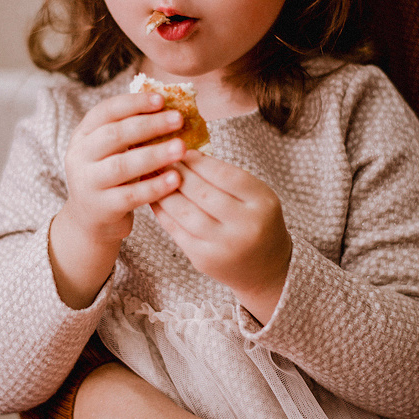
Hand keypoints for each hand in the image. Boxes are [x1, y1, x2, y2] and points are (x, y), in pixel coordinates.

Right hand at [49, 91, 185, 307]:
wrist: (89, 220)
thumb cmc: (110, 177)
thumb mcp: (111, 150)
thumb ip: (131, 130)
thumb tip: (171, 106)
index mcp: (83, 135)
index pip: (105, 111)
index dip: (133, 103)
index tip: (162, 99)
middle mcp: (80, 157)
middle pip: (114, 135)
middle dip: (149, 125)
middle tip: (178, 119)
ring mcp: (88, 183)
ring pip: (121, 166)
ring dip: (154, 154)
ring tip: (182, 147)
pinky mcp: (101, 208)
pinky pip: (130, 195)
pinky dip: (154, 186)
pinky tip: (176, 178)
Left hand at [151, 149, 291, 322]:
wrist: (264, 267)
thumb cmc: (256, 221)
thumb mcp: (256, 195)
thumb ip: (227, 177)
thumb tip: (185, 154)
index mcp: (262, 203)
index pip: (225, 175)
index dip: (199, 161)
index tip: (183, 151)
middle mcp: (245, 226)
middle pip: (202, 193)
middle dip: (178, 173)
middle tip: (162, 159)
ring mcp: (223, 246)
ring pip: (184, 211)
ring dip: (164, 190)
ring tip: (154, 175)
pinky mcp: (203, 259)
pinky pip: (175, 230)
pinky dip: (162, 211)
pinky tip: (155, 197)